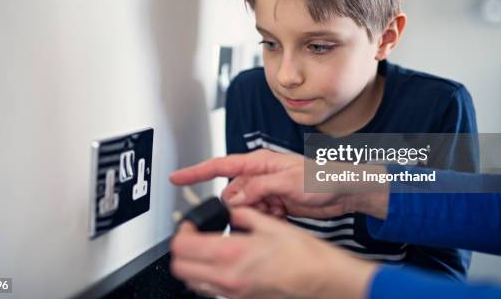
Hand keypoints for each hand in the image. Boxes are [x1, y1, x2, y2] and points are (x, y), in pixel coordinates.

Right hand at [170, 149, 389, 219]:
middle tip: (265, 205)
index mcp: (258, 162)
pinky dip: (267, 218)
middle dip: (242, 204)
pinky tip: (283, 212)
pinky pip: (258, 215)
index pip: (220, 166)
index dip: (196, 172)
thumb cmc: (321, 177)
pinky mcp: (275, 203)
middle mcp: (259, 175)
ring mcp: (266, 190)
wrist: (343, 191)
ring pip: (244, 207)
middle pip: (232, 193)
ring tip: (280, 208)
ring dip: (257, 213)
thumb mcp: (287, 181)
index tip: (177, 177)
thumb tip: (233, 198)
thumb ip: (257, 189)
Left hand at [170, 207, 377, 298]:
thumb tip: (231, 210)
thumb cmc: (302, 254)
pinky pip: (210, 291)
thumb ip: (243, 215)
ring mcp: (232, 293)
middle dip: (180, 250)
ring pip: (192, 283)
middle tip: (192, 236)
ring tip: (204, 250)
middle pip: (179, 269)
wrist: (320, 278)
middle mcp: (227, 277)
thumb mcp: (269, 224)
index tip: (189, 224)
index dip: (181, 231)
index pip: (183, 246)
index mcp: (231, 252)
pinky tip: (221, 264)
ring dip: (191, 265)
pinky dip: (206, 278)